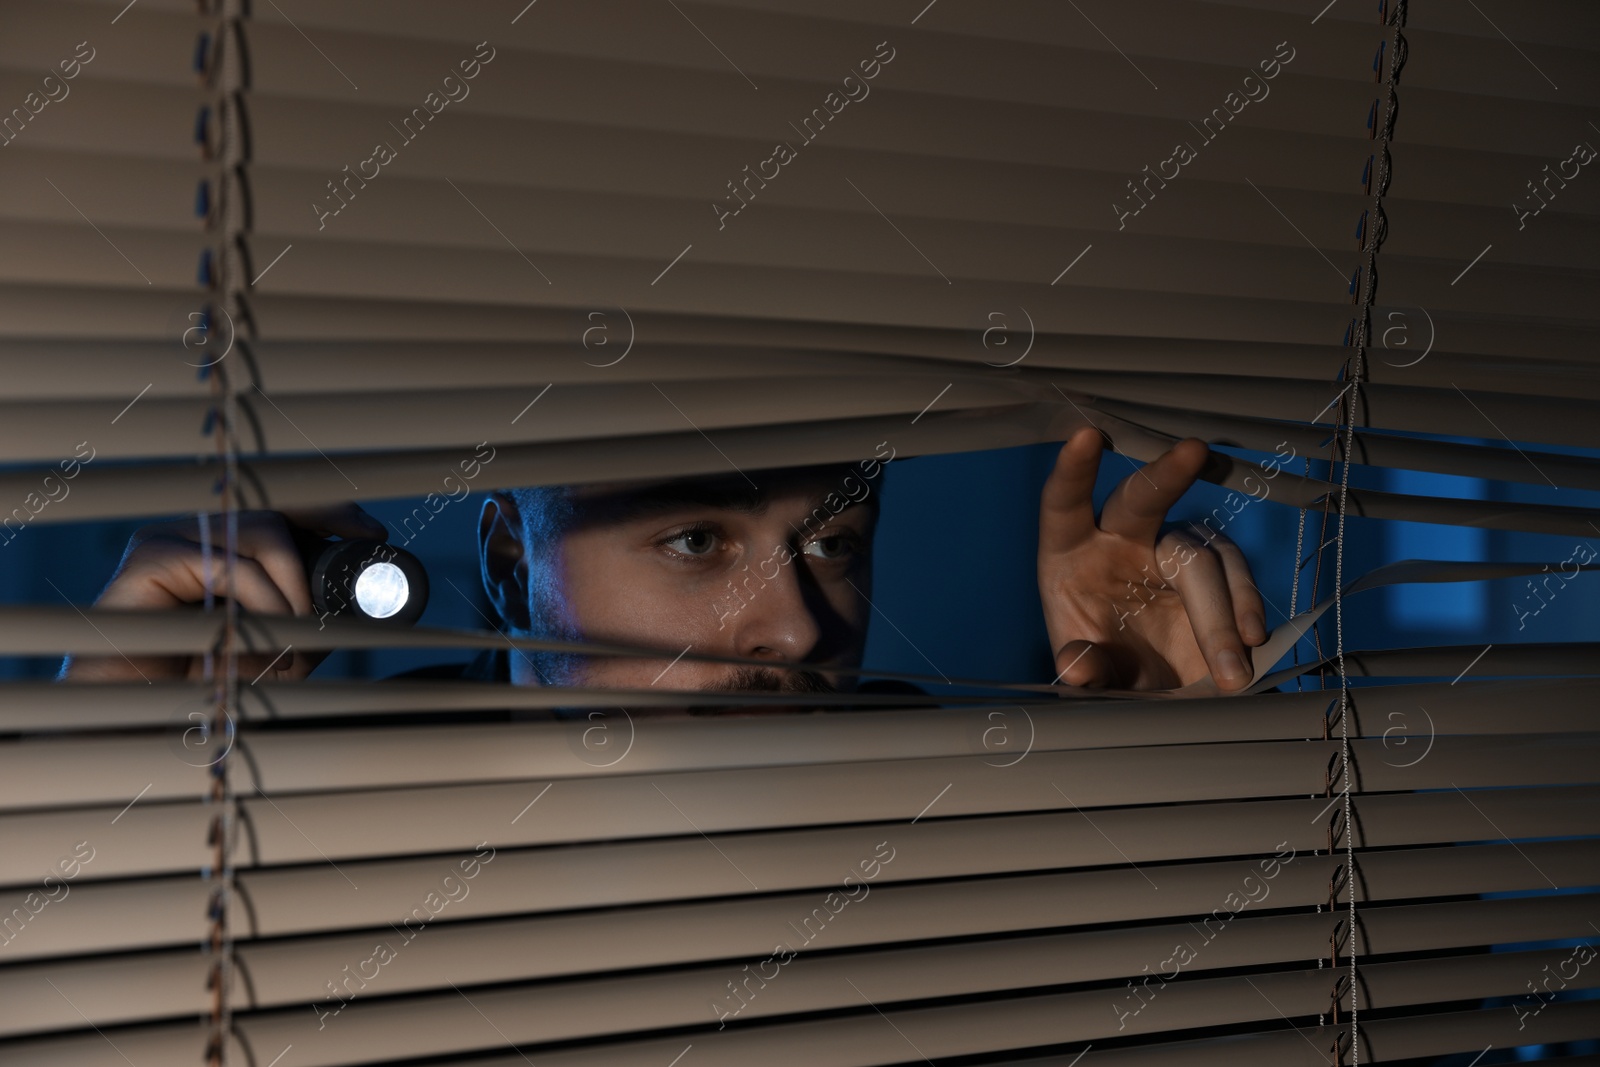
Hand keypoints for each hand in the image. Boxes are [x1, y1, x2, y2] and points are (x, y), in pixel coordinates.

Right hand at [61, 504, 387, 682]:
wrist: (121, 717)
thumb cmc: (191, 684)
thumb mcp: (263, 650)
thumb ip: (300, 626)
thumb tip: (354, 614)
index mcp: (221, 546)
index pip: (282, 508)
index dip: (330, 512)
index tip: (373, 533)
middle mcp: (195, 532)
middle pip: (276, 510)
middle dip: (325, 538)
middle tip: (349, 579)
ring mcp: (170, 539)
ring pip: (261, 531)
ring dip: (295, 589)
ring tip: (297, 642)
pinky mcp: (149, 559)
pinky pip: (230, 564)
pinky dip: (263, 602)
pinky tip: (265, 641)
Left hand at [1037, 428, 1266, 692]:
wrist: (1161, 696)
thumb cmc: (1111, 674)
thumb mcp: (1095, 681)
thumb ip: (1087, 671)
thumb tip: (1074, 667)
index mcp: (1071, 555)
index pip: (1065, 505)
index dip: (1073, 471)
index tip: (1086, 435)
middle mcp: (1119, 541)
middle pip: (1140, 498)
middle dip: (1165, 473)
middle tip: (1192, 451)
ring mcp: (1169, 548)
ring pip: (1198, 555)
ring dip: (1219, 611)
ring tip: (1228, 673)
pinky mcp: (1214, 564)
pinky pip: (1234, 571)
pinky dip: (1245, 605)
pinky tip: (1252, 641)